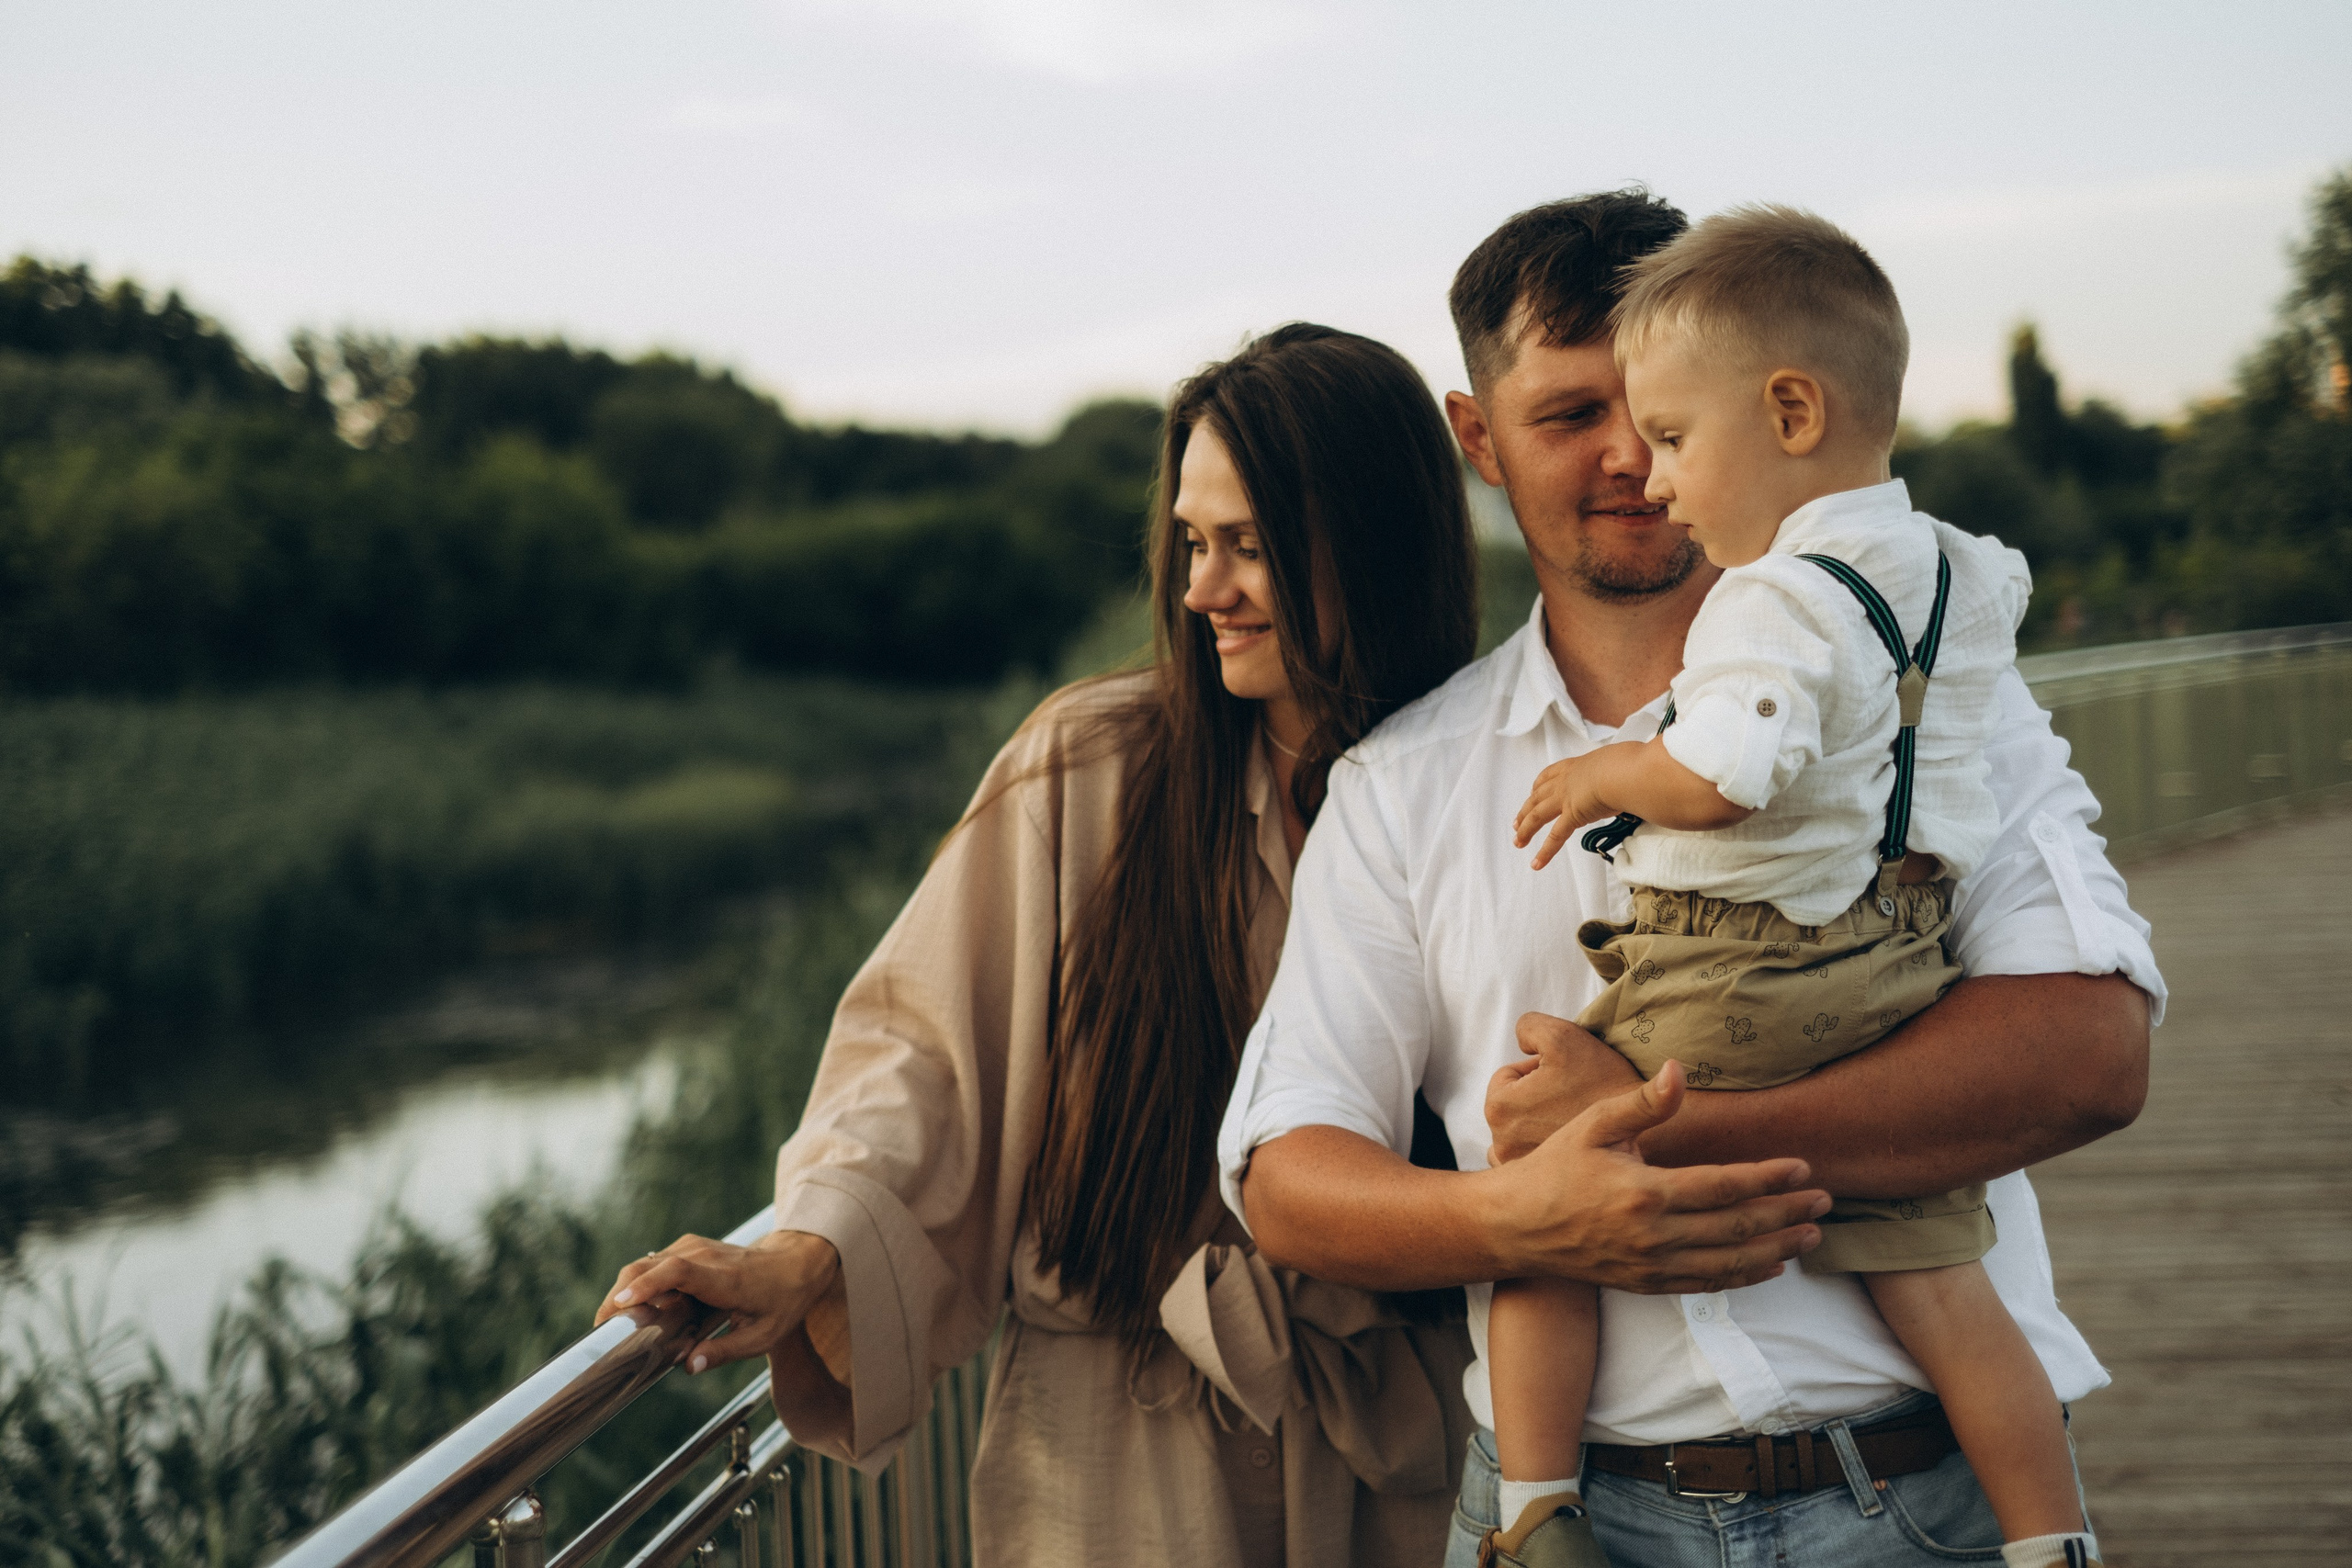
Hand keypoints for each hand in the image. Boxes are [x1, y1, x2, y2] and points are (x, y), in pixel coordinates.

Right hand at [595, 1228, 843, 1376]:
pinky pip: (654, 1263)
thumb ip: (726, 1350)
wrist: (797, 1262)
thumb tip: (690, 1365)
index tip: (620, 1304)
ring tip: (611, 1323)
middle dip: (620, 1293)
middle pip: (650, 1265)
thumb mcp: (763, 1336)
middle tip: (601, 1327)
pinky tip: (632, 1309)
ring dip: (624, 1289)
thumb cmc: (782, 1301)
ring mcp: (696, 1247)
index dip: (646, 1285)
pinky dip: (637, 1283)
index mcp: (725, 1279)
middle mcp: (706, 1257)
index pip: (678, 1273)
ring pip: (646, 1262)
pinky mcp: (689, 1248)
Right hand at [1480, 1060, 1829, 1293]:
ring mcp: (1652, 1266)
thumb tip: (1680, 1070)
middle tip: (1825, 1202)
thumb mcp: (1593, 1125)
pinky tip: (1771, 1266)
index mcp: (1644, 1193)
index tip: (1803, 1169)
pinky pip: (1708, 1283)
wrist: (1515, 1228)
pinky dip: (1745, 1276)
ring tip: (1812, 1236)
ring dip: (1777, 1249)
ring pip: (1731, 1262)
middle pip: (1738, 1226)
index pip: (1724, 1186)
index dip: (1769, 1178)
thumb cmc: (1553, 1168)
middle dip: (1787, 1214)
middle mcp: (1654, 1236)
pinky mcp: (1646, 1284)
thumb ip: (1644, 1103)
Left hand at [1484, 1011, 1644, 1163]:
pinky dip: (1551, 1152)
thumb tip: (1521, 1042)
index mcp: (1499, 1109)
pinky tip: (1576, 1145)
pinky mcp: (1543, 1187)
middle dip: (1538, 1097)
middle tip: (1573, 1095)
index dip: (1538, 1068)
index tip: (1567, 1074)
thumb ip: (1529, 1027)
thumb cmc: (1603, 1079)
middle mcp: (1501, 1145)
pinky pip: (1536, 1162)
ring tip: (1574, 1120)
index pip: (1508, 1076)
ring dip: (1541, 1125)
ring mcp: (1521, 1170)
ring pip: (1523, 1133)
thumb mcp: (1561, 1036)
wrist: (1648, 1125)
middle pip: (1515, 1106)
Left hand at [1513, 744, 1637, 868]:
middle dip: (1525, 810)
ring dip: (1526, 830)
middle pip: (1537, 797)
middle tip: (1516, 822)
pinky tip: (1537, 863)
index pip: (1549, 775)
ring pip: (1538, 815)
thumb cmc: (1627, 763)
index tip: (1532, 792)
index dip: (1538, 786)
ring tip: (1518, 842)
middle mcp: (1565, 781)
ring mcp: (1565, 798)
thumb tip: (1628, 772)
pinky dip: (1545, 852)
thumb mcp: (1617, 761)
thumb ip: (1616, 769)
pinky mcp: (1572, 816)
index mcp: (1575, 766)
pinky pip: (1555, 837)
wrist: (1624, 770)